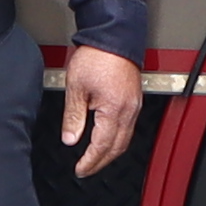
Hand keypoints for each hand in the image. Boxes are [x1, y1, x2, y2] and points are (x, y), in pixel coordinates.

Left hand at [55, 44, 141, 176]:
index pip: (102, 146)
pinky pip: (128, 127)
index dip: (90, 161)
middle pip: (117, 147)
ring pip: (125, 139)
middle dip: (101, 162)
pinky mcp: (134, 100)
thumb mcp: (76, 87)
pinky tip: (107, 139)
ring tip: (95, 159)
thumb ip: (73, 117)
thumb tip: (70, 139)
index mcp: (114, 110)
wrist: (113, 35)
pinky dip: (117, 139)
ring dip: (110, 152)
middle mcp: (129, 111)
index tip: (80, 170)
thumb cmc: (97, 56)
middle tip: (86, 169)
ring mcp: (134, 106)